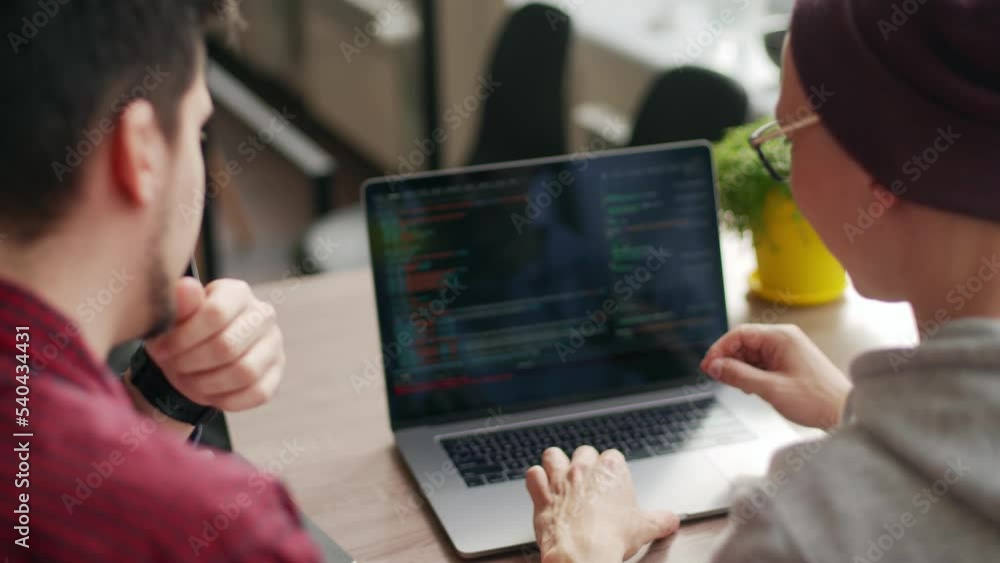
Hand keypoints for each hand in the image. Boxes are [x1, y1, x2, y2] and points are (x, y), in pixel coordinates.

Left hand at [145, 277, 284, 411]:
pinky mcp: (276, 374)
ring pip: (245, 372)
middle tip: (174, 367)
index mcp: (237, 293)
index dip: (184, 337)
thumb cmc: (184, 333)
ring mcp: (274, 345)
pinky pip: (257, 393)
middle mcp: (263, 315)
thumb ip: (180, 304)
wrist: (195, 358)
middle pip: (228, 345)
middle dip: (192, 363)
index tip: (161, 350)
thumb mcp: (174, 318)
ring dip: (208, 383)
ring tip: (189, 381)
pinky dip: (226, 399)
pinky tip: (209, 393)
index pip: (216, 312)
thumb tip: (186, 287)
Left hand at [526, 446, 679, 562]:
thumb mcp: (645, 528)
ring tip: (561, 475)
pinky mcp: (541, 494)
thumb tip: (671, 519)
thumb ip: (661, 520)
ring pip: (553, 455)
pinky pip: (533, 475)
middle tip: (589, 482)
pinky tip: (541, 487)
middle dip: (586, 464)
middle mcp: (584, 469)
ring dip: (555, 463)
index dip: (612, 470)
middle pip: (584, 452)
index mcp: (611, 470)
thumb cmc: (611, 538)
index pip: (612, 456)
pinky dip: (536, 481)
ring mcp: (560, 479)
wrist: (583, 553)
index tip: (612, 484)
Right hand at [700, 324, 850, 428]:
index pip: (740, 334)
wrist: (844, 413)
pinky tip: (750, 388)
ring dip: (740, 369)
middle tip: (715, 377)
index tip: (707, 365)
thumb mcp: (771, 389)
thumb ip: (739, 375)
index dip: (720, 349)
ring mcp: (787, 351)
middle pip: (745, 342)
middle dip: (728, 360)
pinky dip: (751, 374)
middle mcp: (784, 339)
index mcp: (781, 337)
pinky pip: (762, 363)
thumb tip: (714, 367)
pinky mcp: (789, 363)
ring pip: (752, 354)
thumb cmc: (816, 400)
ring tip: (737, 386)